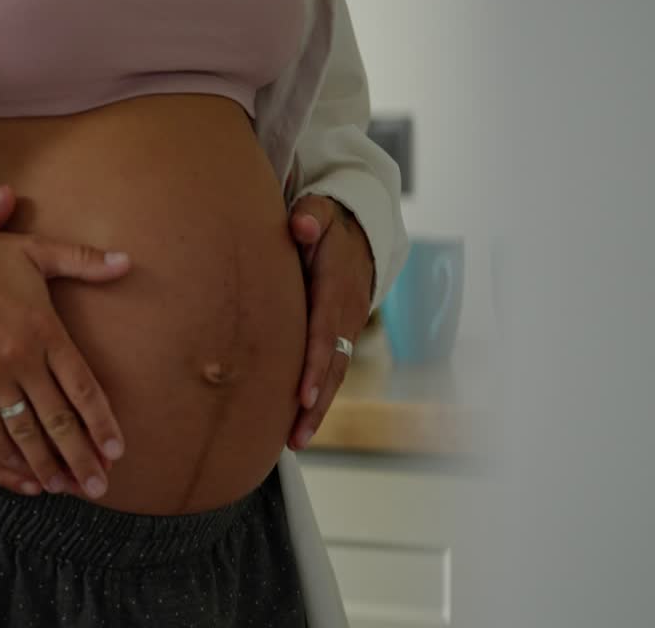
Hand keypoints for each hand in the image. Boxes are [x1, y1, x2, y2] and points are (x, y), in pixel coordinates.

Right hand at [0, 211, 129, 498]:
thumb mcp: (35, 251)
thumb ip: (84, 261)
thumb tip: (127, 261)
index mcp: (46, 330)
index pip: (84, 387)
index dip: (102, 422)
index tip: (117, 451)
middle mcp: (22, 358)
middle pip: (59, 418)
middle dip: (80, 456)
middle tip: (98, 487)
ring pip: (24, 429)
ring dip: (45, 463)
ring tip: (63, 488)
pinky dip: (5, 451)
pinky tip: (19, 469)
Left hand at [287, 195, 374, 449]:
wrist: (359, 233)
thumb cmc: (326, 224)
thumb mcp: (320, 212)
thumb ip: (310, 218)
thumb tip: (300, 226)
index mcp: (337, 288)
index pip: (325, 331)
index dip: (315, 363)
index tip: (304, 393)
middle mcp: (347, 315)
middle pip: (333, 364)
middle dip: (317, 402)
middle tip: (297, 435)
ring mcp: (348, 329)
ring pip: (334, 375)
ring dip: (317, 411)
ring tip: (296, 443)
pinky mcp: (342, 339)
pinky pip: (331, 372)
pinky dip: (318, 400)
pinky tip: (297, 426)